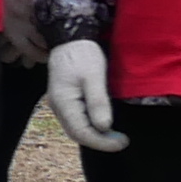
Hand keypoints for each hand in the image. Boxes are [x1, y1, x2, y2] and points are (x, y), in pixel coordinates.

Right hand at [45, 37, 127, 153]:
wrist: (70, 38)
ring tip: (115, 136)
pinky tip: (103, 125)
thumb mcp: (94, 75)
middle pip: (77, 134)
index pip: (81, 132)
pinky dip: (91, 127)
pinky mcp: (65, 100)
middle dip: (100, 141)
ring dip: (96, 136)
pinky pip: (77, 120)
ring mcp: (60, 104)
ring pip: (76, 128)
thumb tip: (104, 127)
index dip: (102, 142)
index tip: (122, 142)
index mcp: (63, 102)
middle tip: (122, 141)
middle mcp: (58, 107)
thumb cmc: (83, 54)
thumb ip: (98, 102)